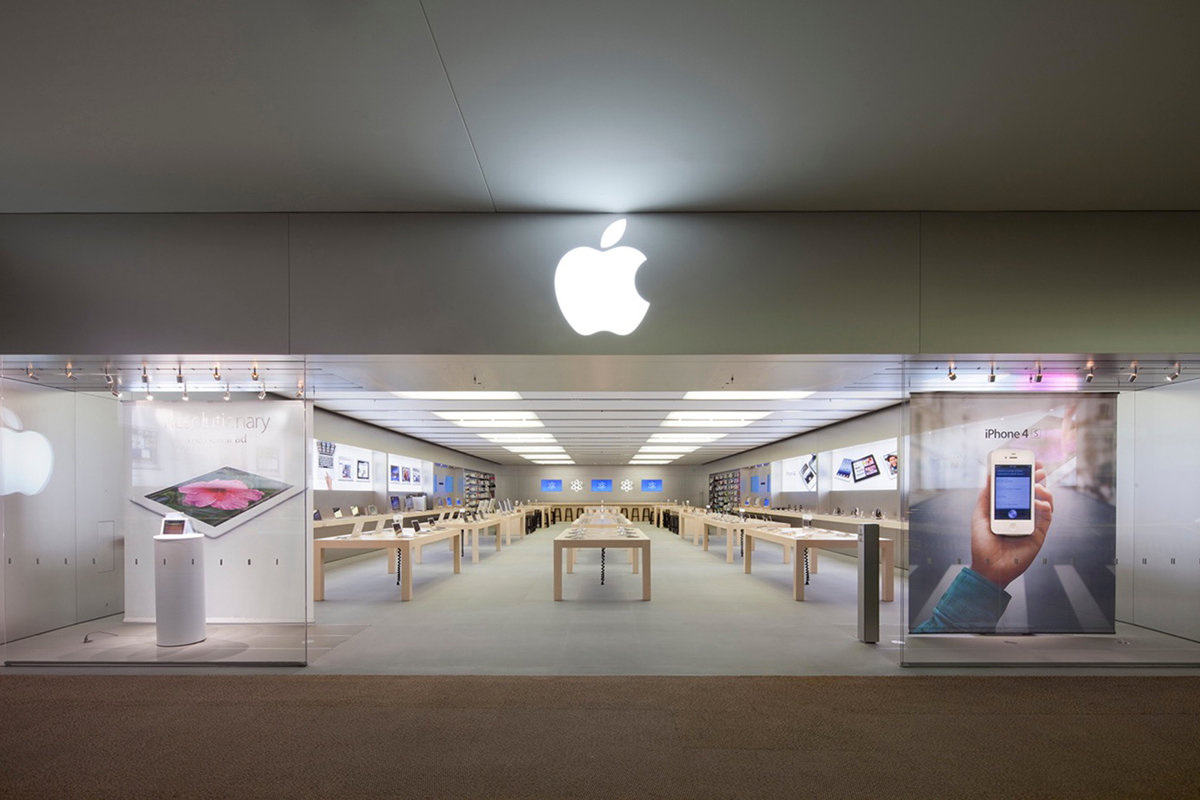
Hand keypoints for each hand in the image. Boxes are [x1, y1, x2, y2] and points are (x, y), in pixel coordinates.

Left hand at [969, 464, 1053, 588]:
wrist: (988, 567)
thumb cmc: (982, 543)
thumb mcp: (980, 515)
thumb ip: (986, 496)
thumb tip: (988, 475)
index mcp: (1009, 508)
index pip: (1020, 488)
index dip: (1026, 475)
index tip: (1029, 462)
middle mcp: (1022, 514)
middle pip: (1035, 492)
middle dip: (1038, 478)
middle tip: (1039, 468)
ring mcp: (1032, 524)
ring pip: (1045, 503)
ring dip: (1044, 491)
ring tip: (1036, 486)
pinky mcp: (1039, 535)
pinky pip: (1047, 518)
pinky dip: (1046, 507)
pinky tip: (1039, 502)